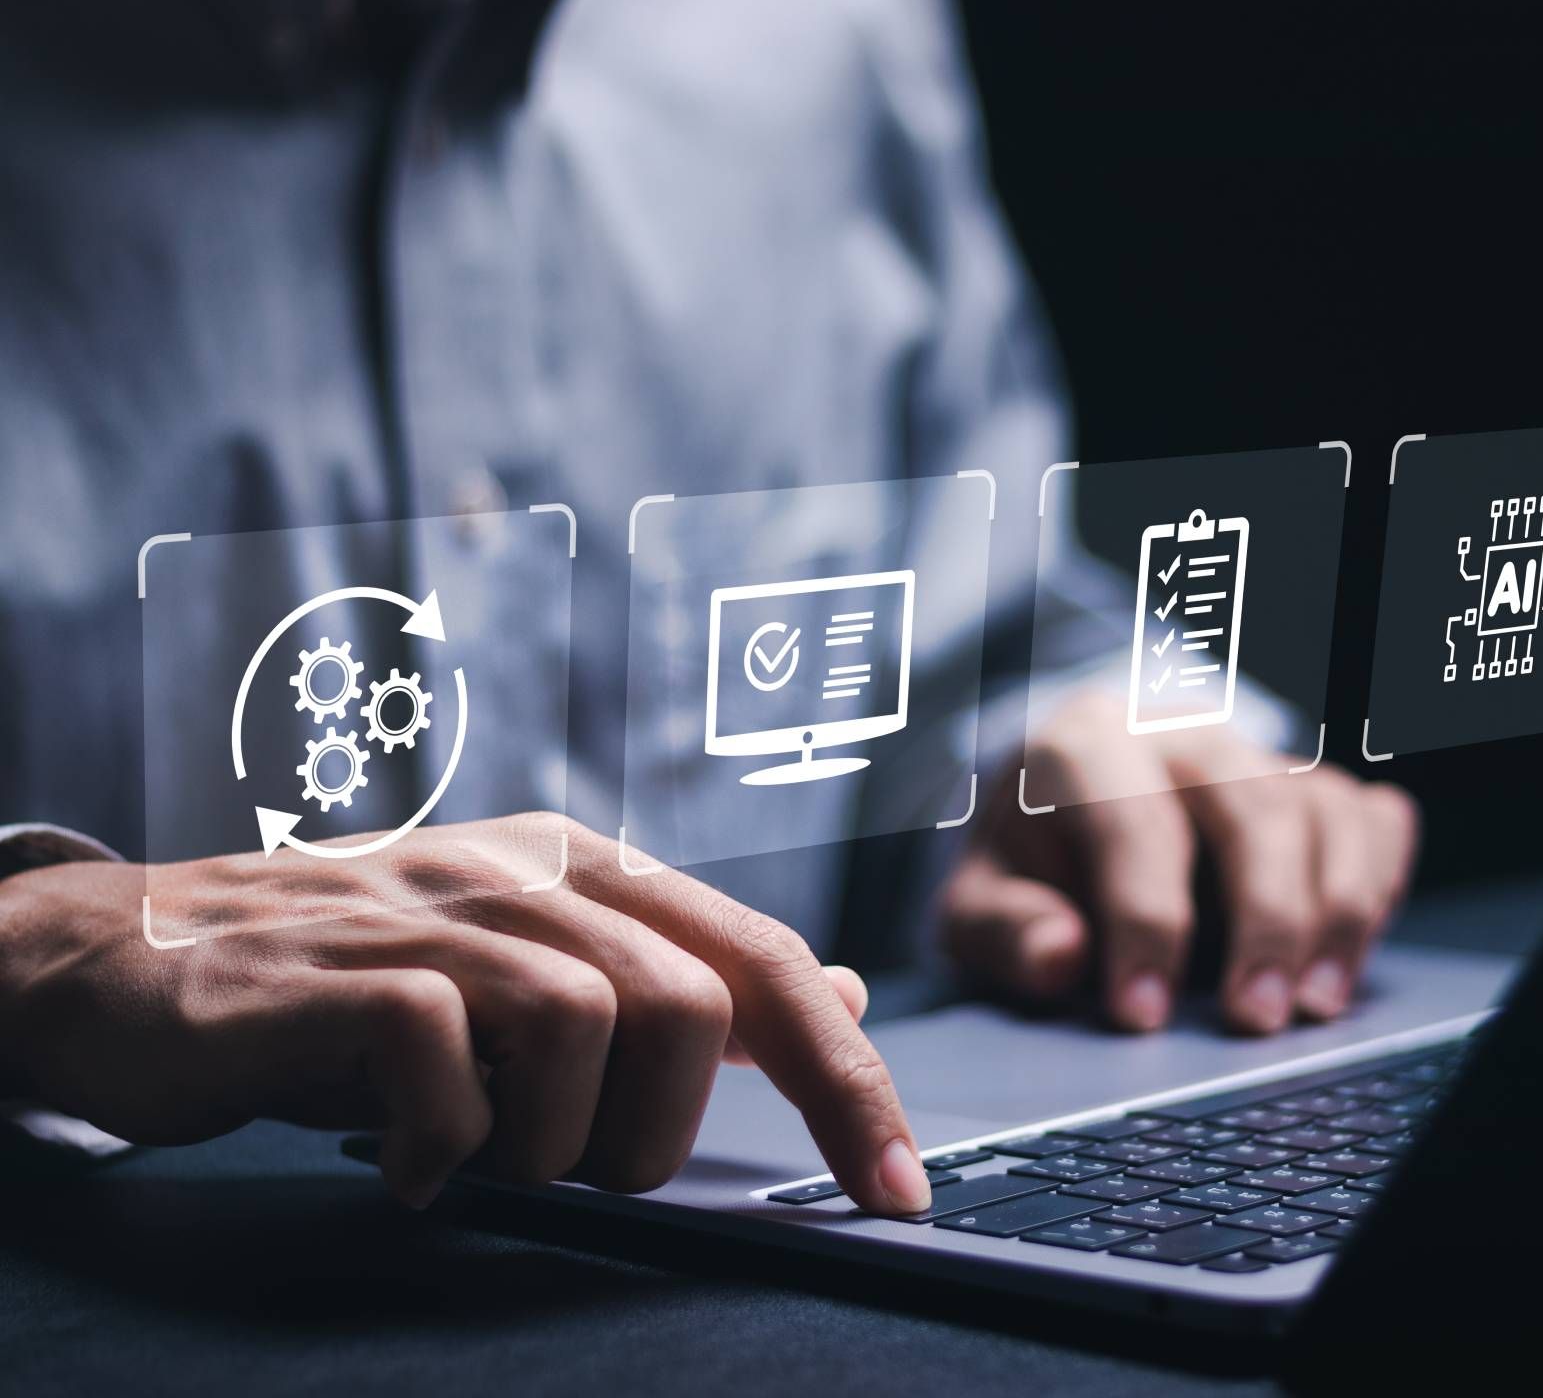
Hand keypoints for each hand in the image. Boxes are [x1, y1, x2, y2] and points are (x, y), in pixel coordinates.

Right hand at [0, 815, 930, 1213]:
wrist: (127, 959)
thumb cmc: (354, 984)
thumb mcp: (533, 964)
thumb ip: (682, 973)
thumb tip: (840, 990)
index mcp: (594, 868)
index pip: (769, 964)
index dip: (850, 1083)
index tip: (897, 1190)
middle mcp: (530, 870)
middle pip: (698, 1005)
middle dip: (661, 1134)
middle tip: (578, 1172)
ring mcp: (432, 907)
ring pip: (589, 1024)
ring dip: (552, 1143)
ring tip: (482, 1157)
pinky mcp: (339, 965)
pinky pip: (446, 1058)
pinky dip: (443, 1145)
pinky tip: (408, 1159)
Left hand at [939, 694, 1418, 1033]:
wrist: (1066, 811)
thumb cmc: (1029, 867)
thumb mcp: (978, 904)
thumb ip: (1007, 932)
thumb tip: (1060, 958)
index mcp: (1087, 747)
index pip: (1133, 820)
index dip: (1144, 922)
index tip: (1143, 1014)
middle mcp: (1184, 735)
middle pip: (1252, 803)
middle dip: (1264, 917)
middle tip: (1256, 1018)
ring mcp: (1259, 756)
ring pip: (1324, 811)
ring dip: (1336, 912)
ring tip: (1316, 1006)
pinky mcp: (1314, 789)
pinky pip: (1372, 820)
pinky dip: (1376, 884)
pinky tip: (1347, 957)